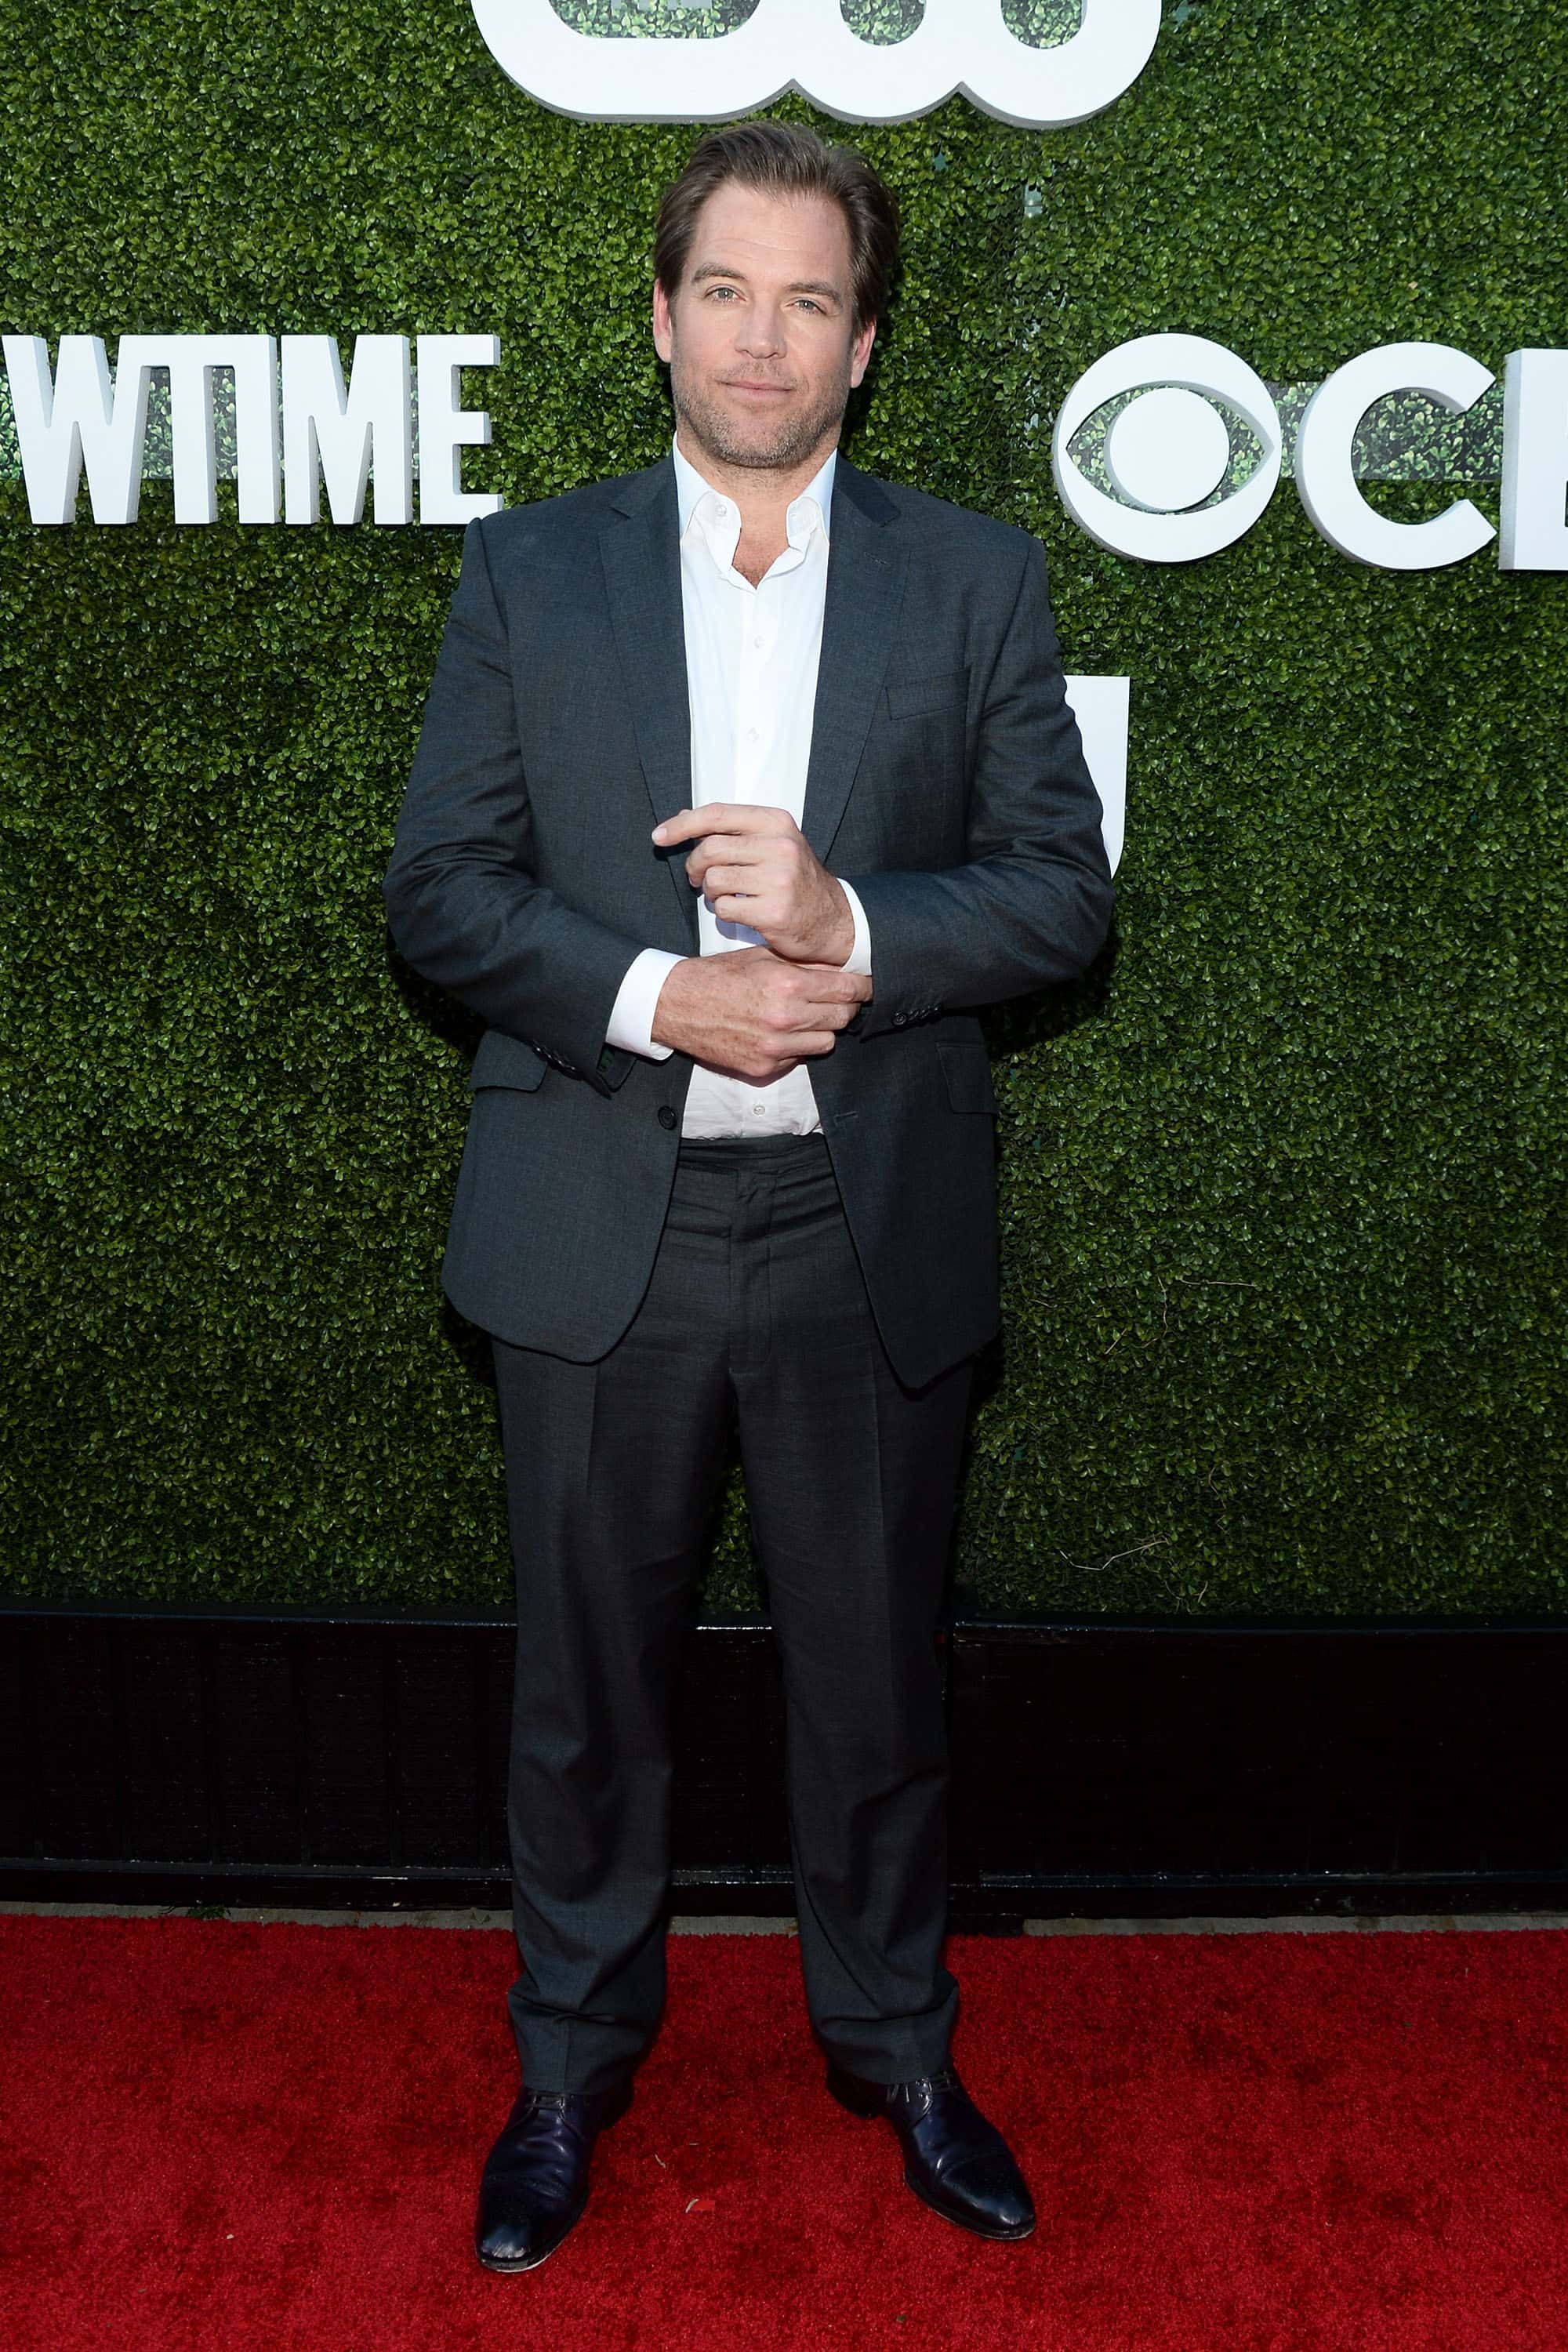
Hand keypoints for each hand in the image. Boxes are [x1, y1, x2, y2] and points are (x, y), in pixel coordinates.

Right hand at [649, 946, 871, 1084]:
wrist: (677, 1005)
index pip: (847, 989)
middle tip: (837, 999)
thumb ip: (803, 963)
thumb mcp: (762, 956)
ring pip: (827, 1042)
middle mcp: (785, 1018)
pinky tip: (782, 1032)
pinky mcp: (764, 1068)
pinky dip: (798, 1047)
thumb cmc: (719, 976)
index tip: (865, 985)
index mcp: (787, 984)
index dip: (861, 987)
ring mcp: (775, 1047)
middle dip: (845, 1007)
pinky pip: (799, 1058)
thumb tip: (841, 969)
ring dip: (823, 1029)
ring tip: (807, 1016)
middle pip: (842, 1017)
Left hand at [651, 804, 855, 964]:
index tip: (659, 836)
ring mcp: (779, 879)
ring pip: (713, 880)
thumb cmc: (795, 880)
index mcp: (776, 823)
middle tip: (696, 878)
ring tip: (722, 895)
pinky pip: (724, 908)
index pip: (718, 814)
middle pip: (710, 849)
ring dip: (709, 892)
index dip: (682, 825)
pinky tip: (738, 912)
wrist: (832, 919)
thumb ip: (732, 830)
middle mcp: (780, 846)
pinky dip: (722, 912)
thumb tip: (683, 819)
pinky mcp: (773, 911)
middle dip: (694, 866)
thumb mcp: (772, 844)